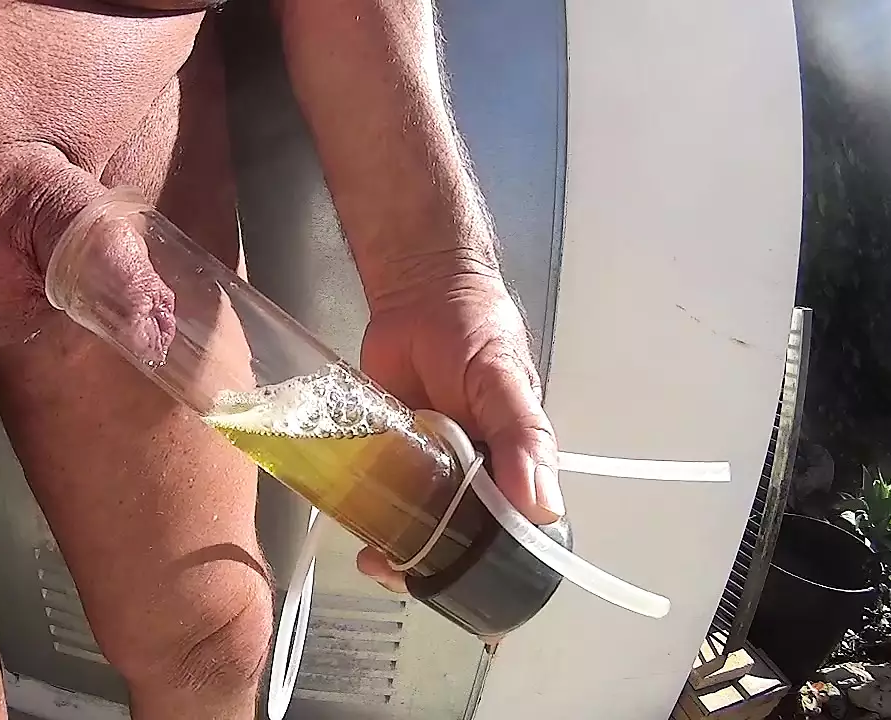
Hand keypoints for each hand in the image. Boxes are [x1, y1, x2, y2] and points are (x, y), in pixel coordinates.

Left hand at [355, 270, 564, 591]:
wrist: (418, 291)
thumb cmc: (474, 331)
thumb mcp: (504, 381)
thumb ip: (523, 437)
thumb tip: (542, 505)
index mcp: (511, 468)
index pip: (508, 533)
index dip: (484, 566)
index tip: (455, 584)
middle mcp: (470, 475)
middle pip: (453, 538)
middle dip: (427, 563)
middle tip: (394, 568)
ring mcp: (424, 467)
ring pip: (411, 523)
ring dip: (391, 544)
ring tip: (370, 556)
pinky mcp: (384, 451)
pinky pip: (375, 491)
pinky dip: (362, 510)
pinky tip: (349, 522)